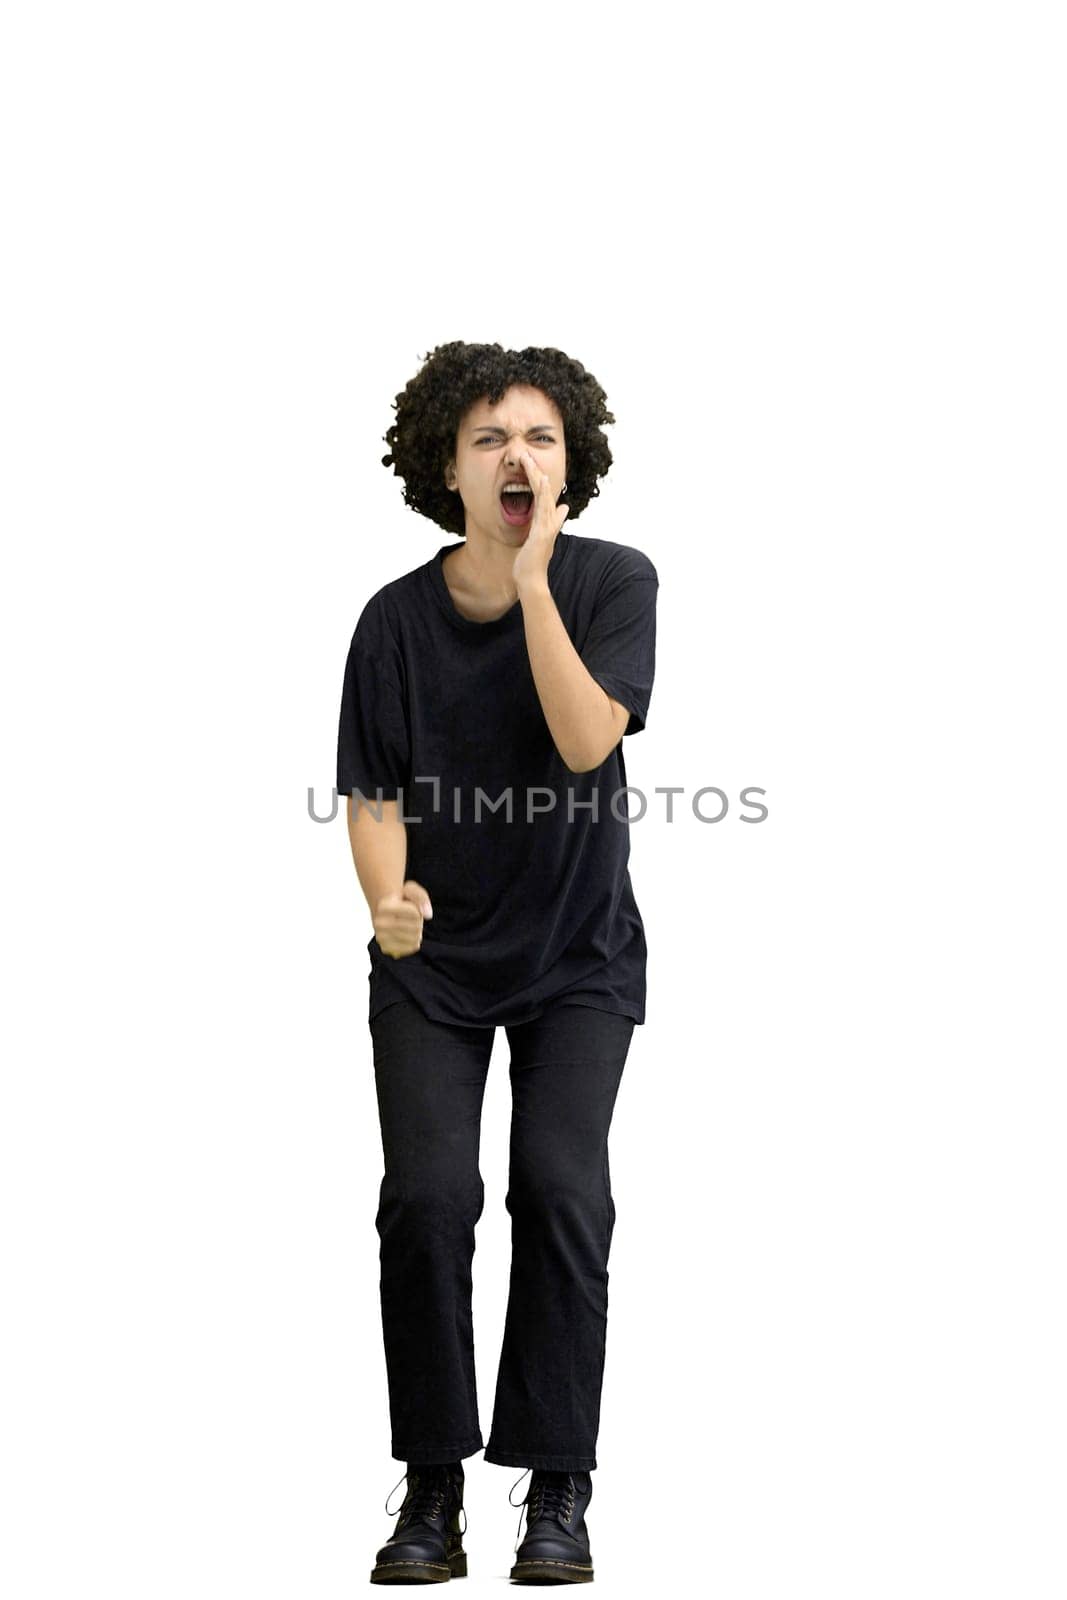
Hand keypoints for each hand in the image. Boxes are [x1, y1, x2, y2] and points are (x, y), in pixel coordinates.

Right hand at [373, 879, 432, 958]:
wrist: (385, 913)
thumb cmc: (401, 900)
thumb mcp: (410, 890)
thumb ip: (420, 897)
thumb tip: (428, 915)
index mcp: (383, 907)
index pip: (415, 913)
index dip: (418, 909)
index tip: (410, 906)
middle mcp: (378, 923)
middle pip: (416, 927)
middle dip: (419, 921)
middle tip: (411, 918)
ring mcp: (380, 937)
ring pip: (415, 938)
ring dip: (417, 931)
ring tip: (409, 926)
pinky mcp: (386, 949)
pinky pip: (412, 947)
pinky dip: (415, 941)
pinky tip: (408, 936)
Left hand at [511, 448, 568, 592]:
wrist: (532, 580)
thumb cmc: (532, 563)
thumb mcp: (539, 540)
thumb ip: (551, 524)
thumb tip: (563, 508)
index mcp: (546, 523)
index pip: (543, 498)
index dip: (539, 482)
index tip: (533, 466)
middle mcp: (549, 522)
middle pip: (544, 493)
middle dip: (536, 474)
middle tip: (528, 455)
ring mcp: (546, 527)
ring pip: (544, 497)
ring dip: (539, 478)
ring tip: (533, 462)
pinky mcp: (542, 532)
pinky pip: (543, 509)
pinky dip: (544, 494)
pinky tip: (542, 481)